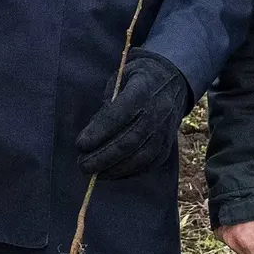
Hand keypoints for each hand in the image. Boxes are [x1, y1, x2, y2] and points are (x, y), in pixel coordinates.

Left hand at [76, 52, 193, 182]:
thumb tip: (91, 135)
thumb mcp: (119, 80)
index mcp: (143, 89)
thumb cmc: (137, 80)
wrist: (173, 81)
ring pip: (141, 156)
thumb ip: (107, 106)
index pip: (120, 114)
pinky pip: (150, 163)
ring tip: (94, 173)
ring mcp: (165, 130)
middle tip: (82, 164)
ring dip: (115, 168)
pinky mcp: (168, 145)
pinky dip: (130, 172)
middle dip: (104, 156)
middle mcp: (158, 111)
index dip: (99, 132)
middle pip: (130, 140)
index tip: (80, 144)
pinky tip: (112, 173)